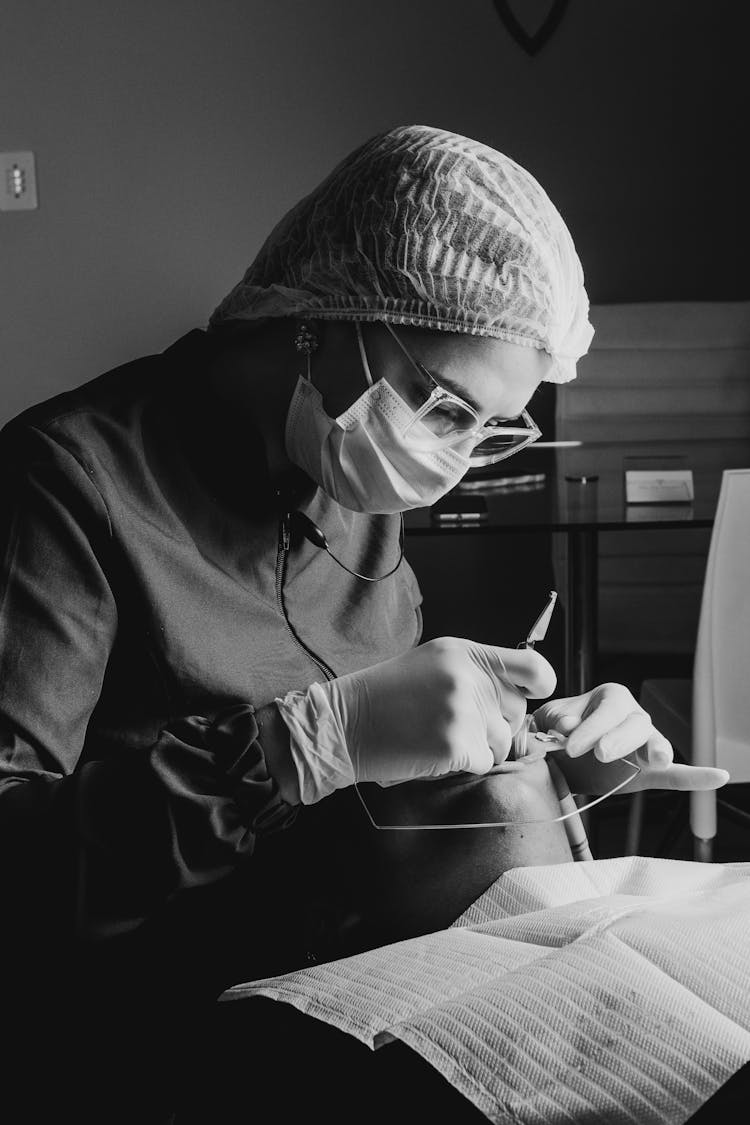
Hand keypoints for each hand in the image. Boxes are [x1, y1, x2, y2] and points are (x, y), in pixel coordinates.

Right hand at [276, 637, 556, 802]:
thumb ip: (477, 673)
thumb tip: (520, 695)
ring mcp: (464, 712)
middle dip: (497, 725)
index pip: (535, 668)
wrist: (344, 725)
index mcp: (464, 653)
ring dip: (480, 749)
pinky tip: (432, 752)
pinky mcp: (457, 746)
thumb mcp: (432, 664)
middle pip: (518, 711)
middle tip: (457, 725)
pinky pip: (484, 764)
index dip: (539, 688)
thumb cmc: (386, 698)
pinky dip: (463, 766)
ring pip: (503, 742)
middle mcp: (469, 678)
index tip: (527, 698)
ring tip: (439, 738)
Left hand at [532, 682, 728, 794]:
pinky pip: (677, 774)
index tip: (571, 745)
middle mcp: (632, 717)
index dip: (591, 728)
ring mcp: (645, 744)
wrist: (557, 755)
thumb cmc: (557, 731)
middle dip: (619, 738)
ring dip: (657, 750)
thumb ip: (558, 720)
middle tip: (599, 753)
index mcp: (610, 698)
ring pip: (656, 743)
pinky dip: (697, 777)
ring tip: (656, 760)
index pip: (607, 711)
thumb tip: (568, 726)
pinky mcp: (650, 771)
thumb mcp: (551, 720)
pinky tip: (718, 776)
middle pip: (635, 724)